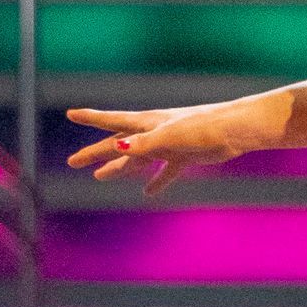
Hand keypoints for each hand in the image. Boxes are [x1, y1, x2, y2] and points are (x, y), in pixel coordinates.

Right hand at [66, 95, 287, 194]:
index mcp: (147, 123)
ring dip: (119, 167)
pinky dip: (157, 181)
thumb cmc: (203, 126)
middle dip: (95, 153)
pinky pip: (166, 171)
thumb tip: (118, 149)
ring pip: (138, 159)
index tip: (71, 113)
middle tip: (73, 162)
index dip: (91, 118)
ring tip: (99, 176)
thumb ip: (144, 144)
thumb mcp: (169, 135)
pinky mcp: (185, 156)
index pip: (112, 120)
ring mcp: (169, 145)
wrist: (235, 131)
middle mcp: (154, 133)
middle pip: (118, 144)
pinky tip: (148, 193)